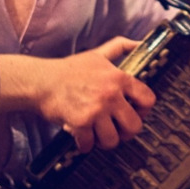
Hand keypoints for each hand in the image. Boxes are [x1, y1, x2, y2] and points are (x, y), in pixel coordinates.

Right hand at [36, 37, 155, 152]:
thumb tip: (139, 43)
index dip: (144, 109)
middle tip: (117, 129)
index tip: (136, 111)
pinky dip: (85, 145)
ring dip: (105, 140)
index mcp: (118, 78)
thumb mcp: (97, 54)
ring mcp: (96, 110)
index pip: (148, 99)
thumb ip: (120, 47)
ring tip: (98, 134)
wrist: (41, 81)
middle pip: (134, 126)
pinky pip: (90, 145)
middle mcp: (110, 94)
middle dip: (126, 131)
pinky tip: (82, 137)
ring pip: (113, 140)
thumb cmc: (69, 69)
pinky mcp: (80, 123)